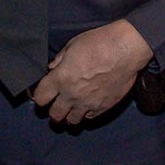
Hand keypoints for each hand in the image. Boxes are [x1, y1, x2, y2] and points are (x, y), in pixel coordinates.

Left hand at [32, 20, 151, 124]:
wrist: (125, 50)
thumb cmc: (99, 43)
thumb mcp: (73, 45)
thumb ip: (60, 60)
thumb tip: (53, 69)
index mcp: (60, 78)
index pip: (40, 98)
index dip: (39, 96)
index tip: (43, 93)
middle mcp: (71, 95)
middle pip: (54, 115)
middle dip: (53, 110)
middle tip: (56, 103)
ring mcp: (87, 104)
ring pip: (71, 121)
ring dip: (69, 115)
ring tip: (72, 107)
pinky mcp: (102, 107)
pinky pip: (88, 117)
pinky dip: (85, 113)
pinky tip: (87, 104)